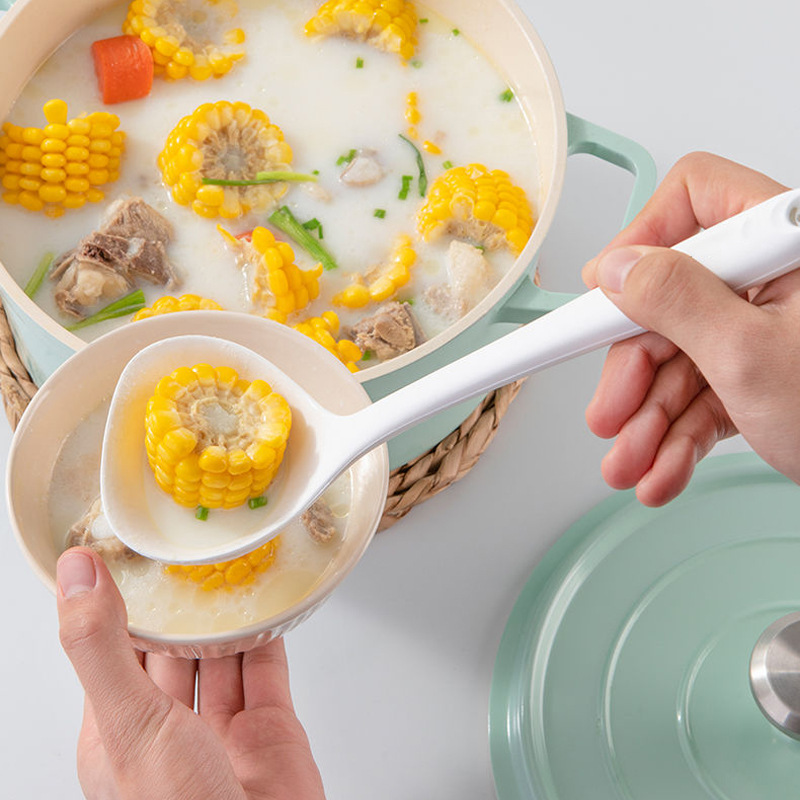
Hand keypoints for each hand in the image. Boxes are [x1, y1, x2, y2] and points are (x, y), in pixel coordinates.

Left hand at [56, 547, 325, 799]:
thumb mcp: (129, 726)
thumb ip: (101, 648)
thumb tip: (75, 575)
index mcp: (120, 731)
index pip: (114, 650)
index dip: (118, 601)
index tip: (125, 551)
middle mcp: (170, 729)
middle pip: (172, 648)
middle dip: (179, 602)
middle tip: (185, 547)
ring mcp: (223, 730)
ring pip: (221, 654)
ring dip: (226, 614)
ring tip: (228, 564)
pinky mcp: (270, 731)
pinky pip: (267, 669)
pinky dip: (270, 634)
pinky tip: (267, 604)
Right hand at [582, 151, 799, 504]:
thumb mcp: (752, 358)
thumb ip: (677, 302)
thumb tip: (620, 268)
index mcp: (788, 245)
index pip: (696, 199)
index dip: (639, 241)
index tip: (600, 295)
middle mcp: (777, 280)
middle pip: (672, 300)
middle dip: (633, 371)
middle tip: (609, 412)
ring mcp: (769, 330)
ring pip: (682, 358)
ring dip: (648, 421)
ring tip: (632, 464)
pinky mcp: (763, 376)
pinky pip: (704, 395)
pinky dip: (677, 437)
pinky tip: (661, 470)